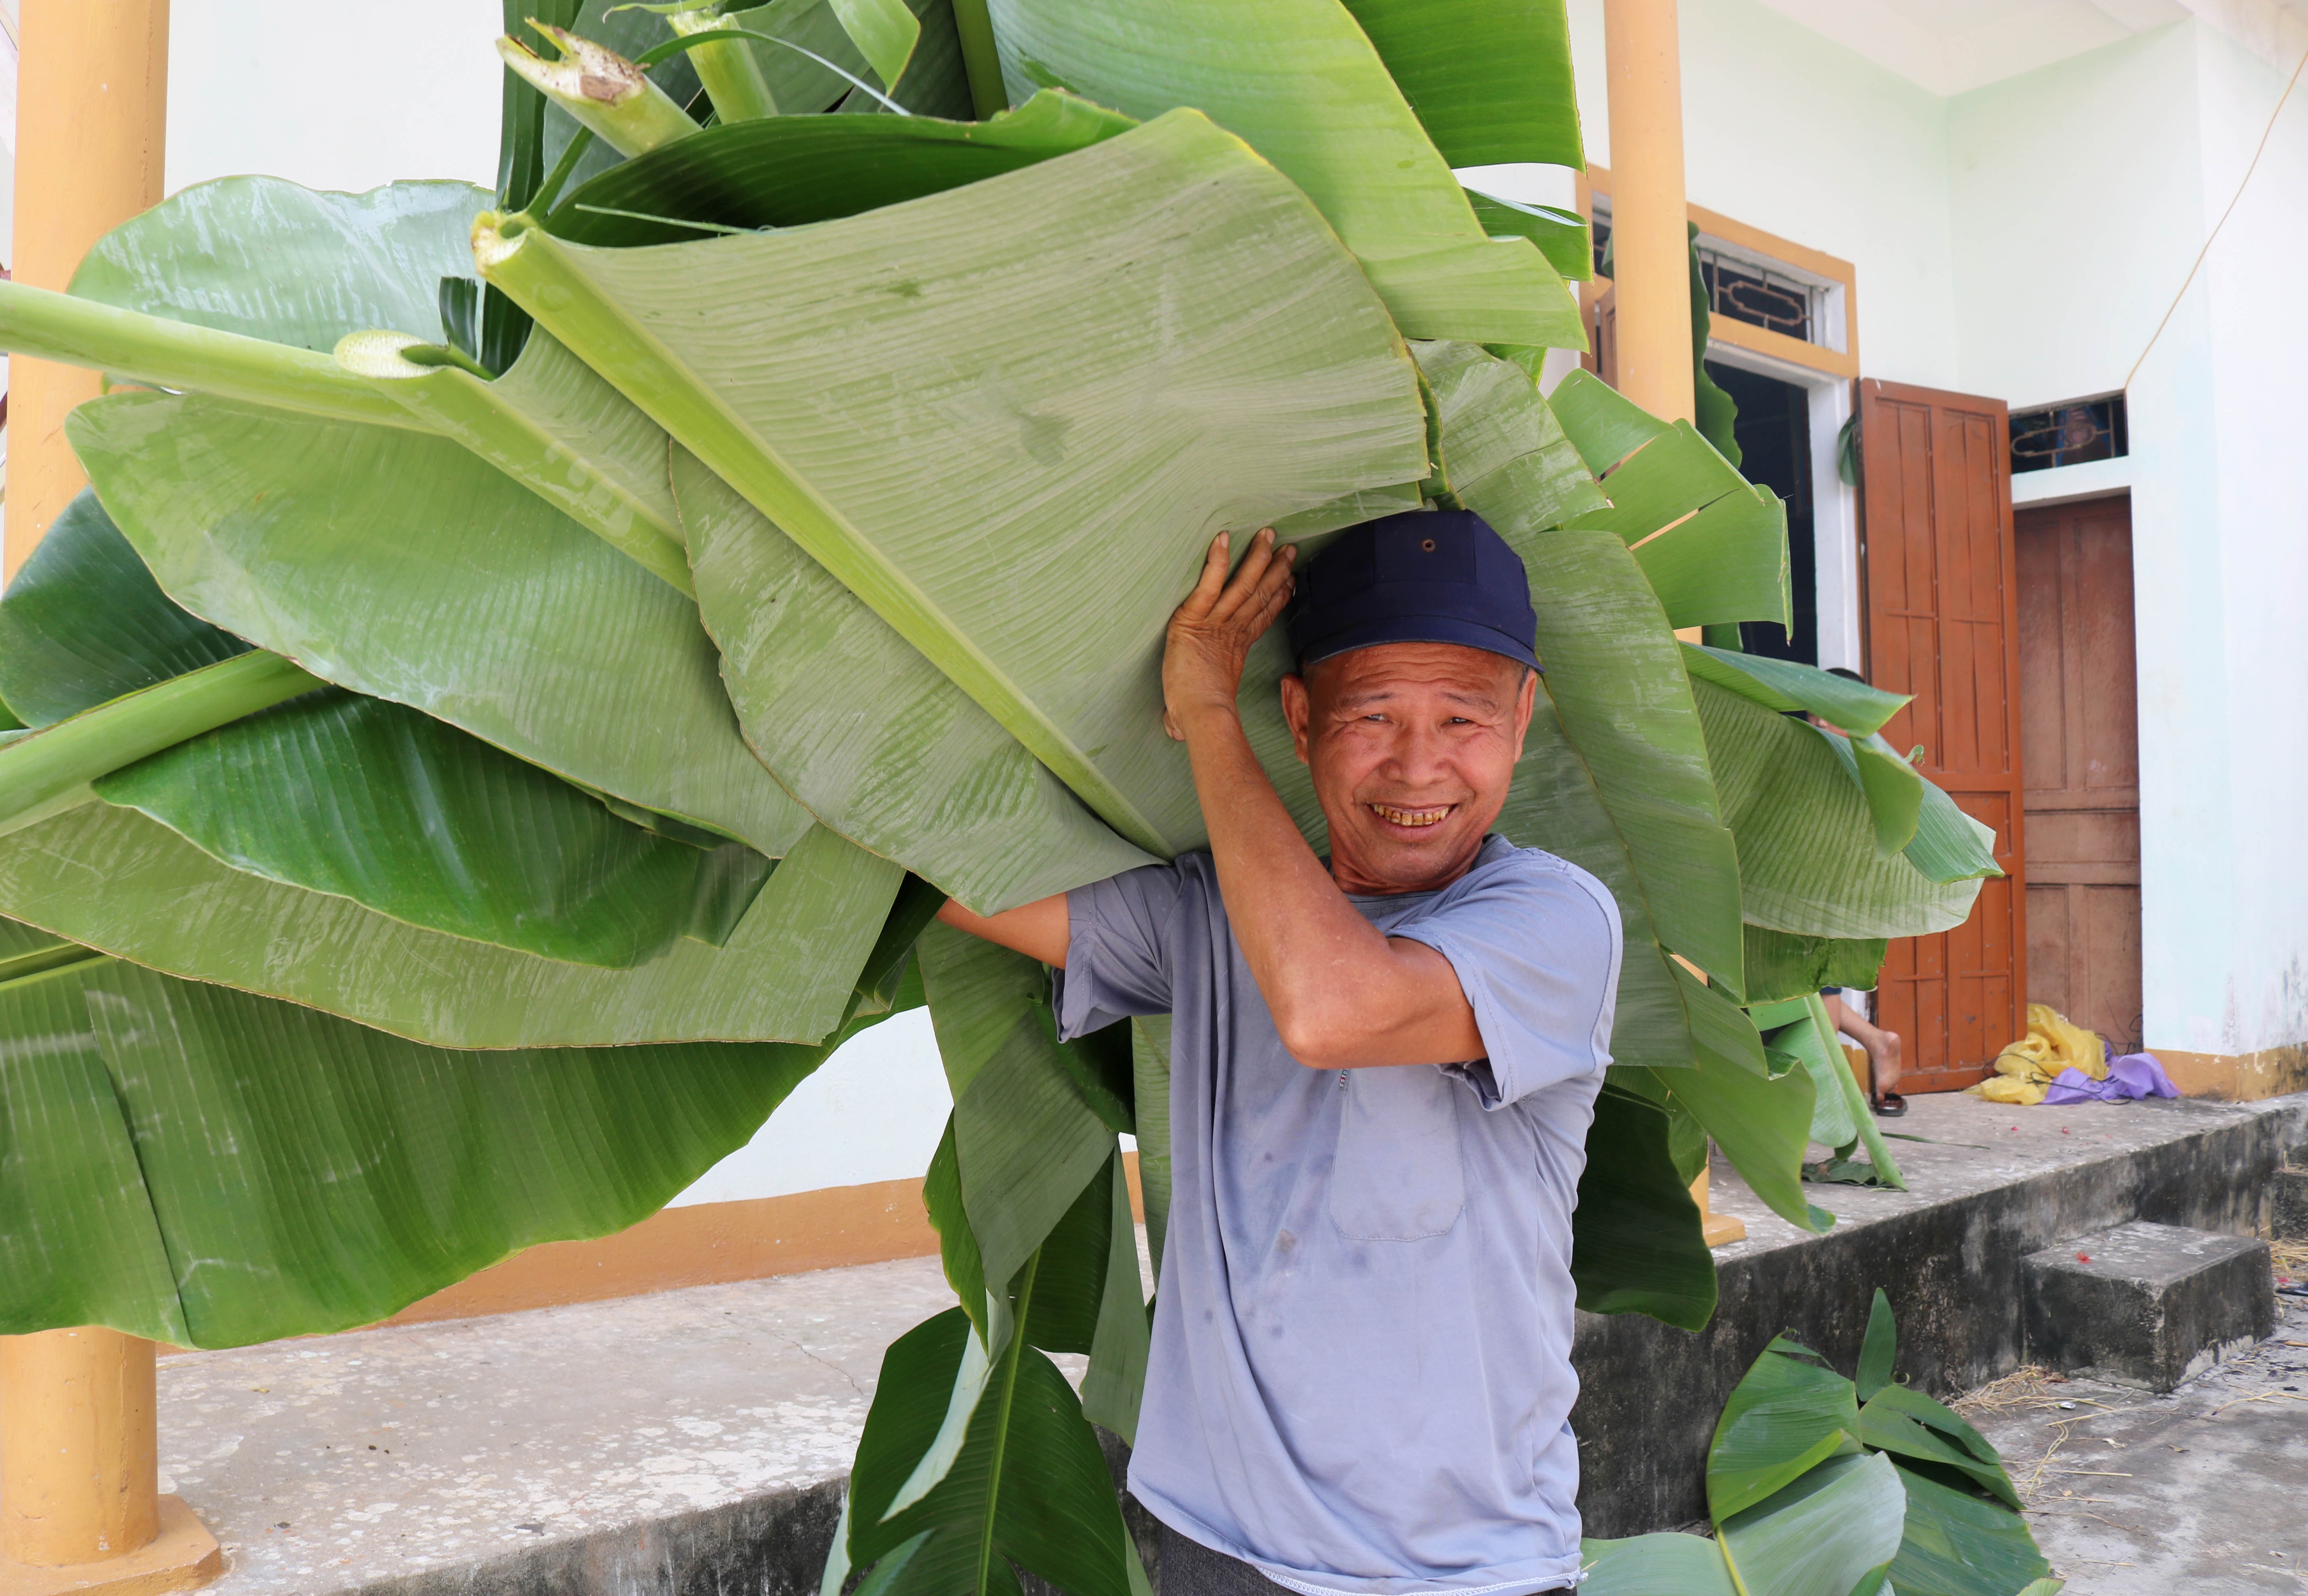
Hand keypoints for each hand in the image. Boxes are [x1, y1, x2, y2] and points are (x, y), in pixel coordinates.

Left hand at [1162, 529, 1295, 739]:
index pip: (1260, 616)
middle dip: (1275, 570)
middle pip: (1258, 594)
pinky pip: (1209, 584)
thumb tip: (1171, 730)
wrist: (1201, 715)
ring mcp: (1216, 623)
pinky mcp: (1195, 618)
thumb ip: (1181, 714)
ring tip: (1267, 534)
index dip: (1276, 596)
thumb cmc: (1195, 716)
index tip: (1290, 580)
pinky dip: (1217, 561)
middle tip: (1290, 549)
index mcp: (1234, 648)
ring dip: (1257, 557)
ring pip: (1243, 584)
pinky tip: (1223, 538)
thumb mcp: (1190, 709)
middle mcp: (1231, 631)